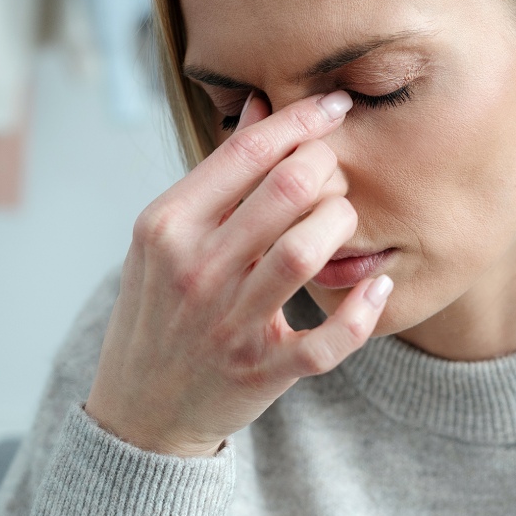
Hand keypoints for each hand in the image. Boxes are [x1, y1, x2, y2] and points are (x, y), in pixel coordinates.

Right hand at [84, 90, 393, 456]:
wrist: (139, 410)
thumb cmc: (160, 308)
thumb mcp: (168, 237)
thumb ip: (218, 175)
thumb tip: (261, 106)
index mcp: (167, 225)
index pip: (245, 154)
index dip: (300, 121)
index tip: (336, 105)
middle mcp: (193, 268)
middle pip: (285, 190)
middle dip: (327, 168)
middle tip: (336, 172)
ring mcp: (226, 322)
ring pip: (306, 252)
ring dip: (340, 224)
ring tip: (343, 220)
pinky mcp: (259, 370)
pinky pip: (326, 339)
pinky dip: (361, 311)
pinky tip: (376, 286)